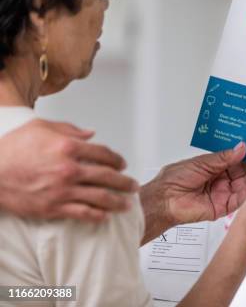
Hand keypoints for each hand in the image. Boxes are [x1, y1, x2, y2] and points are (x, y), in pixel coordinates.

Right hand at [0, 119, 135, 221]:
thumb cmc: (11, 148)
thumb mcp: (41, 127)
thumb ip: (70, 130)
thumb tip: (91, 133)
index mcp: (69, 147)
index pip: (104, 153)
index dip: (117, 160)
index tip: (122, 164)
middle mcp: (70, 168)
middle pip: (108, 176)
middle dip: (125, 182)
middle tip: (133, 186)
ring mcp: (63, 190)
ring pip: (100, 197)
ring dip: (118, 201)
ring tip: (127, 204)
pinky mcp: (53, 207)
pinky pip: (83, 213)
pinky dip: (97, 215)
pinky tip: (105, 216)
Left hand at [144, 142, 245, 229]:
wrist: (164, 199)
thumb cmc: (175, 179)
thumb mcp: (202, 162)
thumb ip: (224, 157)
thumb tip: (242, 147)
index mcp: (215, 167)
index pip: (238, 160)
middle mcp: (221, 180)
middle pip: (244, 173)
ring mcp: (223, 194)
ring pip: (244, 186)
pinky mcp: (222, 208)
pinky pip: (239, 200)